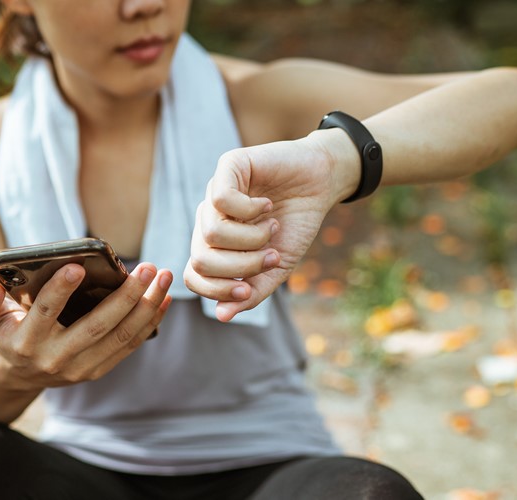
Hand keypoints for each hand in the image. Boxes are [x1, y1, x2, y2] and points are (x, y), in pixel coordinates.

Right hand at [0, 263, 171, 389]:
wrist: (17, 374)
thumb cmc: (7, 331)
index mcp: (25, 342)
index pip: (44, 313)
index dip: (60, 290)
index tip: (78, 266)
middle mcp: (54, 359)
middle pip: (96, 327)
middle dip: (125, 296)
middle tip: (147, 268)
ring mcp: (79, 368)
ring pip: (120, 337)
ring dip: (146, 307)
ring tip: (162, 278)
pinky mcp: (97, 370)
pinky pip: (128, 346)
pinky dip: (149, 322)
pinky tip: (163, 299)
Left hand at [184, 132, 357, 320]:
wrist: (322, 183)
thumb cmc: (296, 224)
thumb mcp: (277, 267)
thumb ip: (252, 292)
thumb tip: (222, 315)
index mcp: (215, 244)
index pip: (194, 275)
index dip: (218, 289)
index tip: (248, 288)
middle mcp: (208, 218)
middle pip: (201, 259)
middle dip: (241, 266)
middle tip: (270, 255)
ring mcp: (214, 192)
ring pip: (211, 233)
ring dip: (251, 239)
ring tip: (272, 227)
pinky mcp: (228, 166)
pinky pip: (221, 200)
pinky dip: (250, 211)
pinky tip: (267, 205)